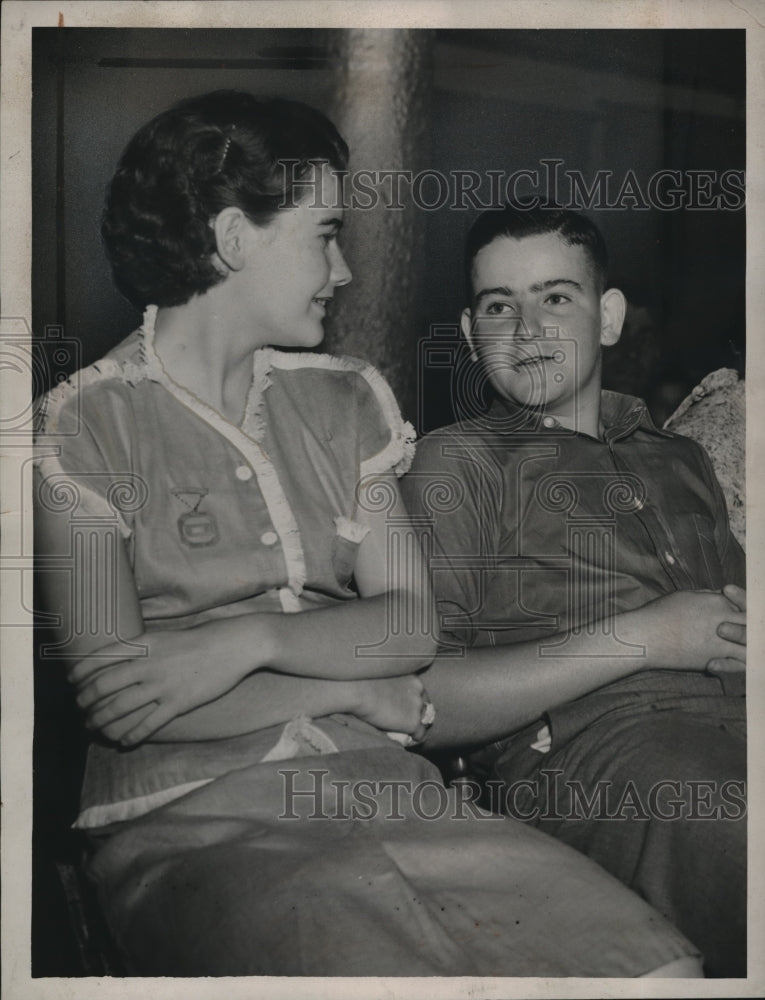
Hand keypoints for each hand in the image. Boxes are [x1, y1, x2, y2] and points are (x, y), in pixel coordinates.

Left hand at [70, 620, 260, 745]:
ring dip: (101, 720)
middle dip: (86, 700)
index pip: (101, 658)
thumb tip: (118, 662)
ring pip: (120, 708)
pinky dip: (132, 735)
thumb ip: (142, 649)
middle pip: (104, 686)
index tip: (72, 681)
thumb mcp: (165, 637)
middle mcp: (149, 665)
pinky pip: (148, 724)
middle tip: (81, 708)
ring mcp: (163, 685)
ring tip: (94, 726)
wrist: (235, 645)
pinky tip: (124, 742)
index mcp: (145, 644)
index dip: (81, 671)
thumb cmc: (201, 639)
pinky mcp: (179, 703)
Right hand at [351, 674, 431, 743]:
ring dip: (417, 727)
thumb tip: (382, 694)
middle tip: (405, 722)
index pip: (420, 692)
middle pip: (425, 705)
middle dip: (417, 713)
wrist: (357, 690)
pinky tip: (406, 741)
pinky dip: (414, 739)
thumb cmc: (360, 681)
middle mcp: (418, 690)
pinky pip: (420, 734)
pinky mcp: (412, 722)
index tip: (404, 709)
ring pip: (424, 721)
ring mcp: (417, 706)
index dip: (412, 702)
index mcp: (411, 677)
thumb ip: (389, 683)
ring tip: (407, 734)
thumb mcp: (381, 676)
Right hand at [636, 589, 745, 672]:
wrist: (647, 636)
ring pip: (751, 647)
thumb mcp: (686, 595)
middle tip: (742, 633)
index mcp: (718, 602)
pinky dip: (739, 663)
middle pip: (753, 625)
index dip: (745, 608)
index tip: (737, 610)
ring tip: (741, 648)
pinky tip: (733, 660)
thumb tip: (720, 597)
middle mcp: (724, 621)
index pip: (746, 605)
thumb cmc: (661, 613)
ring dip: (750, 647)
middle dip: (752, 628)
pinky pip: (739, 664)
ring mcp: (721, 643)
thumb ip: (708, 597)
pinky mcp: (714, 659)